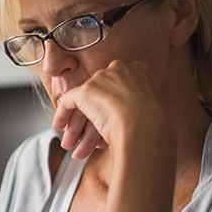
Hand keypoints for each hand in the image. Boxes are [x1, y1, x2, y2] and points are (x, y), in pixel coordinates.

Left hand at [51, 60, 165, 158]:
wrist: (145, 126)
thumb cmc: (153, 125)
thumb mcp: (150, 109)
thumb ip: (137, 105)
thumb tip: (129, 116)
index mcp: (138, 71)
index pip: (118, 83)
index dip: (111, 101)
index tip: (108, 115)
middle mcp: (118, 69)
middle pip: (99, 91)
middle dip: (92, 114)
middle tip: (87, 132)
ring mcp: (101, 79)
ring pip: (84, 100)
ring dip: (76, 123)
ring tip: (73, 141)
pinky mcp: (86, 91)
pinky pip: (67, 102)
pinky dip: (62, 115)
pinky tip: (59, 127)